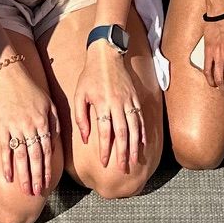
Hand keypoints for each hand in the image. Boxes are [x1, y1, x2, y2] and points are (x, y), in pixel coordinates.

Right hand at [0, 60, 59, 197]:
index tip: (47, 185)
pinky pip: (6, 148)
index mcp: (43, 122)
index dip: (47, 169)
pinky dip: (7, 163)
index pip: (47, 151)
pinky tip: (8, 177)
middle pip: (35, 157)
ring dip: (24, 175)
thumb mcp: (49, 104)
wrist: (12, 76)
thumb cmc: (32, 91)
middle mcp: (30, 126)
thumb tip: (54, 147)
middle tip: (37, 193)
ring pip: (21, 156)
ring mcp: (16, 127)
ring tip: (25, 191)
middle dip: (37, 177)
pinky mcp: (3, 126)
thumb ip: (54, 124)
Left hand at [75, 41, 146, 171]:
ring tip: (134, 161)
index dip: (105, 148)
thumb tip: (85, 138)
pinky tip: (143, 144)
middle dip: (122, 152)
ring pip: (134, 127)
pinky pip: (141, 118)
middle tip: (122, 168)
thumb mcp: (79, 94)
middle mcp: (117, 103)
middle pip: (122, 132)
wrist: (106, 54)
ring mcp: (128, 100)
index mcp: (102, 103)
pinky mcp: (135, 97)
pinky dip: (143, 132)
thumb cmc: (90, 75)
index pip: (105, 131)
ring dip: (135, 146)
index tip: (105, 163)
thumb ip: (81, 117)